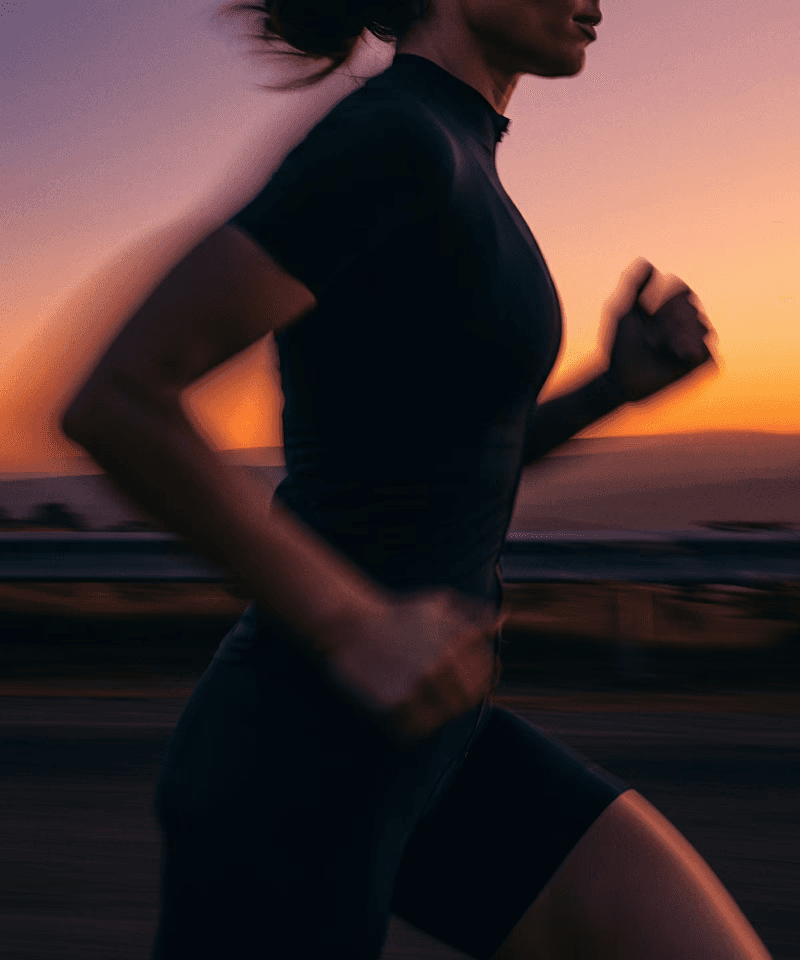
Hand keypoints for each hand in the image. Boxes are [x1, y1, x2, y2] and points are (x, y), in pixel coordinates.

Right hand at [317, 588, 501, 747]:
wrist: (350, 624)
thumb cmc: (396, 614)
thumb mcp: (438, 605)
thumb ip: (473, 614)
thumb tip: (501, 620)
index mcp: (458, 643)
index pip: (484, 678)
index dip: (474, 683)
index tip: (455, 682)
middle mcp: (443, 665)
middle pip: (465, 702)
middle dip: (453, 701)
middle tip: (432, 696)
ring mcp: (419, 686)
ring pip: (442, 720)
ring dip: (432, 716)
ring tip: (415, 703)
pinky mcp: (394, 704)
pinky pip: (413, 732)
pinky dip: (410, 729)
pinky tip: (400, 714)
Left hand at [604, 258, 716, 402]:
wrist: (618, 378)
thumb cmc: (619, 346)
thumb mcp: (623, 312)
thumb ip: (633, 286)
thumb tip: (648, 262)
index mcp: (671, 309)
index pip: (682, 290)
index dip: (668, 300)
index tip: (649, 312)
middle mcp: (685, 324)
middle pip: (692, 310)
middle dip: (668, 324)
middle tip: (649, 340)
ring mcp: (694, 344)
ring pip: (704, 330)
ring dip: (679, 338)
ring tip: (660, 349)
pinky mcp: (699, 366)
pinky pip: (709, 355)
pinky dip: (694, 353)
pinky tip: (677, 357)